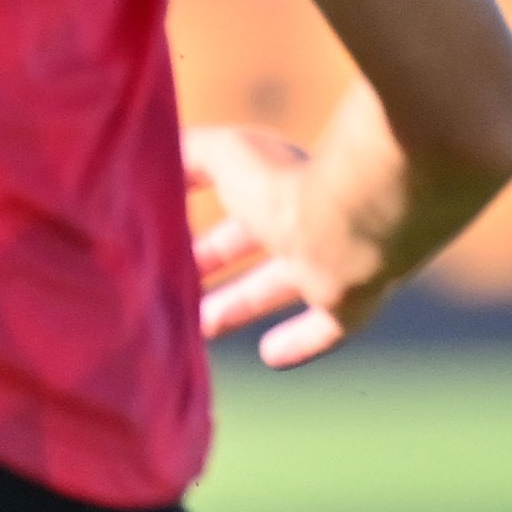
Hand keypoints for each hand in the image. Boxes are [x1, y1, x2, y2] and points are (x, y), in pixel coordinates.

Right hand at [186, 118, 408, 367]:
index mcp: (276, 187)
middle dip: (213, 265)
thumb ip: (190, 154)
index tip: (166, 241)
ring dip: (240, 305)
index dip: (200, 222)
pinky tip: (271, 357)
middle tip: (172, 286)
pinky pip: (325, 329)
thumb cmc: (286, 183)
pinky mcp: (349, 301)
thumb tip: (153, 161)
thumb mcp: (224, 156)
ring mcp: (328, 263)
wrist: (359, 217)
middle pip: (253, 248)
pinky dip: (299, 342)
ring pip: (277, 288)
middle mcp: (304, 223)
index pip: (234, 205)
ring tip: (198, 327)